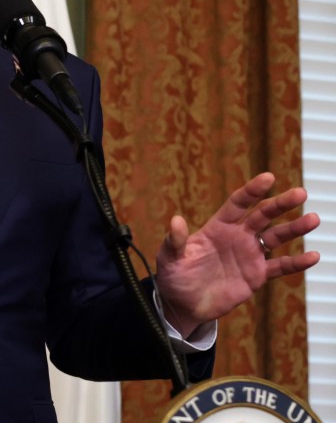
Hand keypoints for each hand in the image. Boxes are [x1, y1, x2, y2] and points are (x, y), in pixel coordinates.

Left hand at [156, 172, 319, 337]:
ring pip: (276, 237)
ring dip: (294, 228)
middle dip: (281, 203)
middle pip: (263, 215)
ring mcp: (249, 255)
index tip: (268, 178)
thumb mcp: (169, 258)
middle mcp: (237, 237)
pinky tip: (313, 256)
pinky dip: (297, 263)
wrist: (184, 305)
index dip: (252, 191)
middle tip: (300, 193)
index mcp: (217, 227)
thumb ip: (175, 241)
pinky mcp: (257, 275)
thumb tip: (176, 221)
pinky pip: (281, 267)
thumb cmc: (173, 277)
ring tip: (313, 219)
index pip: (238, 204)